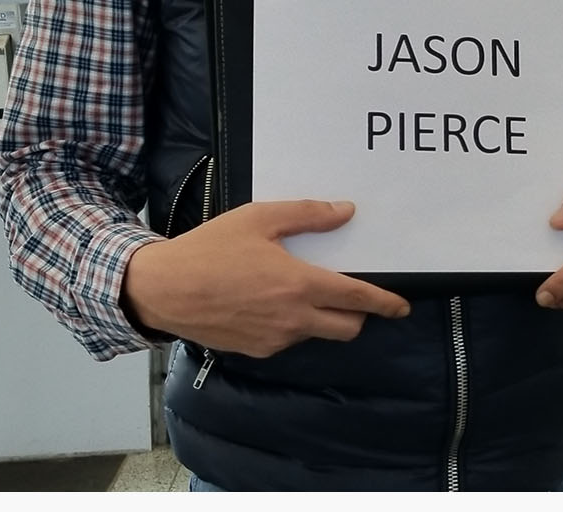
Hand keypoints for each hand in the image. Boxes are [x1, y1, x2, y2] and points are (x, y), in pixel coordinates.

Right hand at [122, 200, 410, 358]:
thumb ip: (307, 215)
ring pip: (316, 334)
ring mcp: (274, 340)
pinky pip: (287, 340)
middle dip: (357, 314)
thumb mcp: (258, 219)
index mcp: (300, 285)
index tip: (401, 307)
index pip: (358, 299)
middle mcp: (293, 319)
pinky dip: (291, 325)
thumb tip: (346, 211)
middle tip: (346, 293)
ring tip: (296, 291)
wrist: (160, 289)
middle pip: (347, 328)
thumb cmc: (209, 250)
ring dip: (320, 318)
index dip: (386, 304)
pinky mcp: (255, 351)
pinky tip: (268, 304)